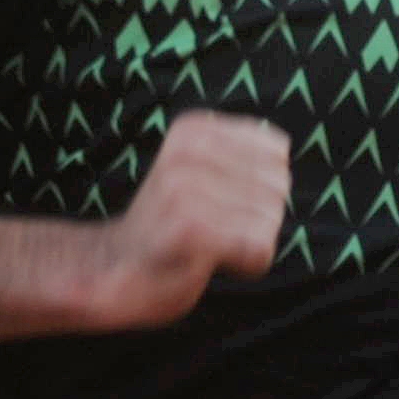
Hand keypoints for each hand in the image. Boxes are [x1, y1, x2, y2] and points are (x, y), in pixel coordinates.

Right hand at [83, 111, 292, 328]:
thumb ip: (245, 155)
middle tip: (212, 227)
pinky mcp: (190, 230)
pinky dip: (247, 265)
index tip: (218, 199)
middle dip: (258, 216)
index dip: (261, 186)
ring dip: (249, 243)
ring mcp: (185, 190)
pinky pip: (258, 249)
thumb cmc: (171, 221)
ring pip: (271, 220)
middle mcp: (188, 153)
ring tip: (206, 244)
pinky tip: (209, 262)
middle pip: (277, 187)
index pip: (276, 152)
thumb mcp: (203, 171)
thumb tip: (283, 148)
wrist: (115, 268)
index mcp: (193, 129)